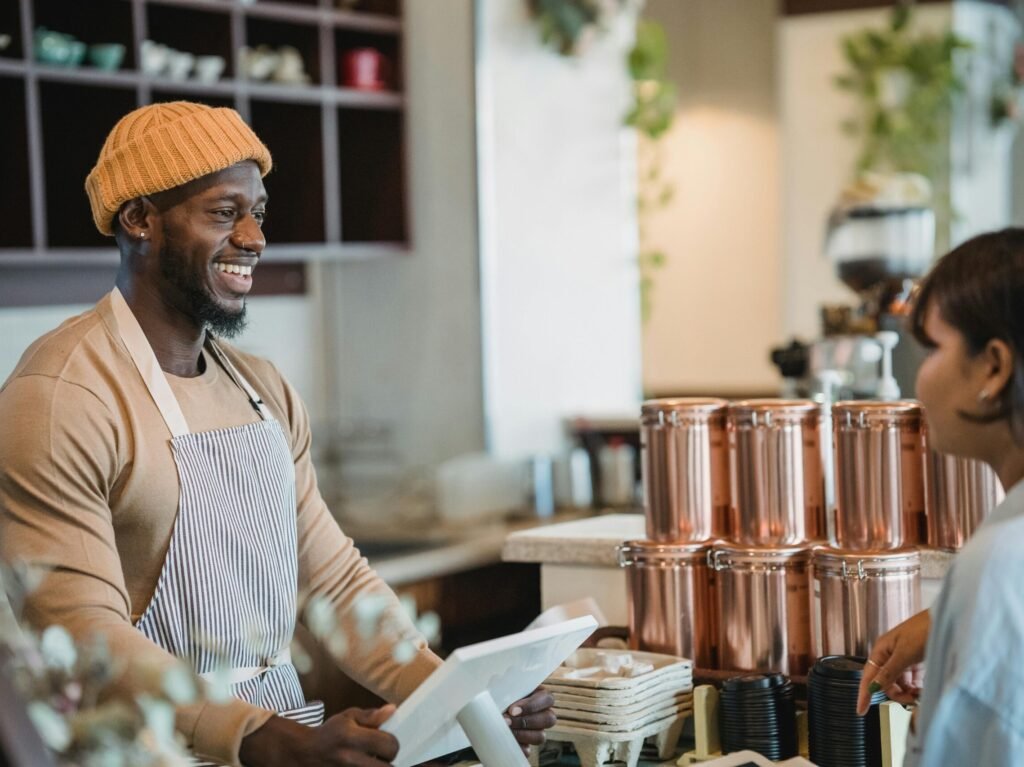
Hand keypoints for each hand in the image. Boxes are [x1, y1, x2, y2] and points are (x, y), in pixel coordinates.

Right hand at [240, 704, 398, 766]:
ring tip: (372, 760)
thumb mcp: (347, 717)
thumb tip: (392, 710)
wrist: (304, 753)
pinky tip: (364, 763)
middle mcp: (351, 759)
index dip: (392, 743)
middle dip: (388, 761)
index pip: (389, 745)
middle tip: (382, 756)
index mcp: (353, 738)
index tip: (386, 742)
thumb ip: (371, 716)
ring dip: (378, 766)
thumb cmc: (329, 733)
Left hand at [504, 687, 555, 755]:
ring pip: (541, 737)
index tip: (512, 710)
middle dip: (525, 721)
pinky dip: (517, 748)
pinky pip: (528, 751)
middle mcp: (543, 714)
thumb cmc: (498, 694)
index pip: (547, 699)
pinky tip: (506, 742)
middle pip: (549, 719)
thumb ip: (507, 690)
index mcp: (540, 696)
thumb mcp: (503, 688)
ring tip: (505, 730)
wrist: (486, 710)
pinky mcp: (526, 745)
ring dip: (522, 734)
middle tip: (507, 721)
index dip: (531, 706)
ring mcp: (537, 731)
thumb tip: (503, 697)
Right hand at [856, 610, 930, 715]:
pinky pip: (911, 679)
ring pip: (899, 682)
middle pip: (885, 682)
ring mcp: (903, 658)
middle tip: (912, 699)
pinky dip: (916, 686)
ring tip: (920, 693)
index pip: (868, 677)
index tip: (860, 710)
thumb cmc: (923, 630)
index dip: (864, 694)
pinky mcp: (916, 661)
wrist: (946, 620)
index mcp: (881, 650)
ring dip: (908, 691)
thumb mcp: (904, 654)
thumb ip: (889, 672)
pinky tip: (924, 687)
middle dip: (896, 693)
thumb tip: (873, 687)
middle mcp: (889, 654)